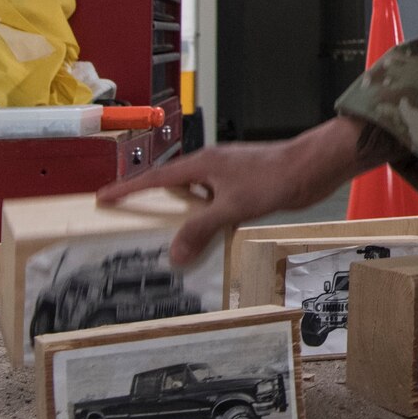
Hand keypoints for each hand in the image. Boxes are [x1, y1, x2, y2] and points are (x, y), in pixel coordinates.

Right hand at [97, 116, 370, 265]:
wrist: (314, 167)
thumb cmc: (275, 178)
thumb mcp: (232, 206)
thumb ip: (201, 229)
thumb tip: (174, 254)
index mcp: (202, 164)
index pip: (155, 177)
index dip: (128, 188)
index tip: (103, 197)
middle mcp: (212, 166)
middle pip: (173, 185)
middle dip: (152, 202)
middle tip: (131, 220)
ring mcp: (229, 174)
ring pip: (196, 195)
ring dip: (183, 214)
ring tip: (167, 236)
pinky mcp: (246, 184)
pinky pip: (215, 201)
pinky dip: (206, 216)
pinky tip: (208, 234)